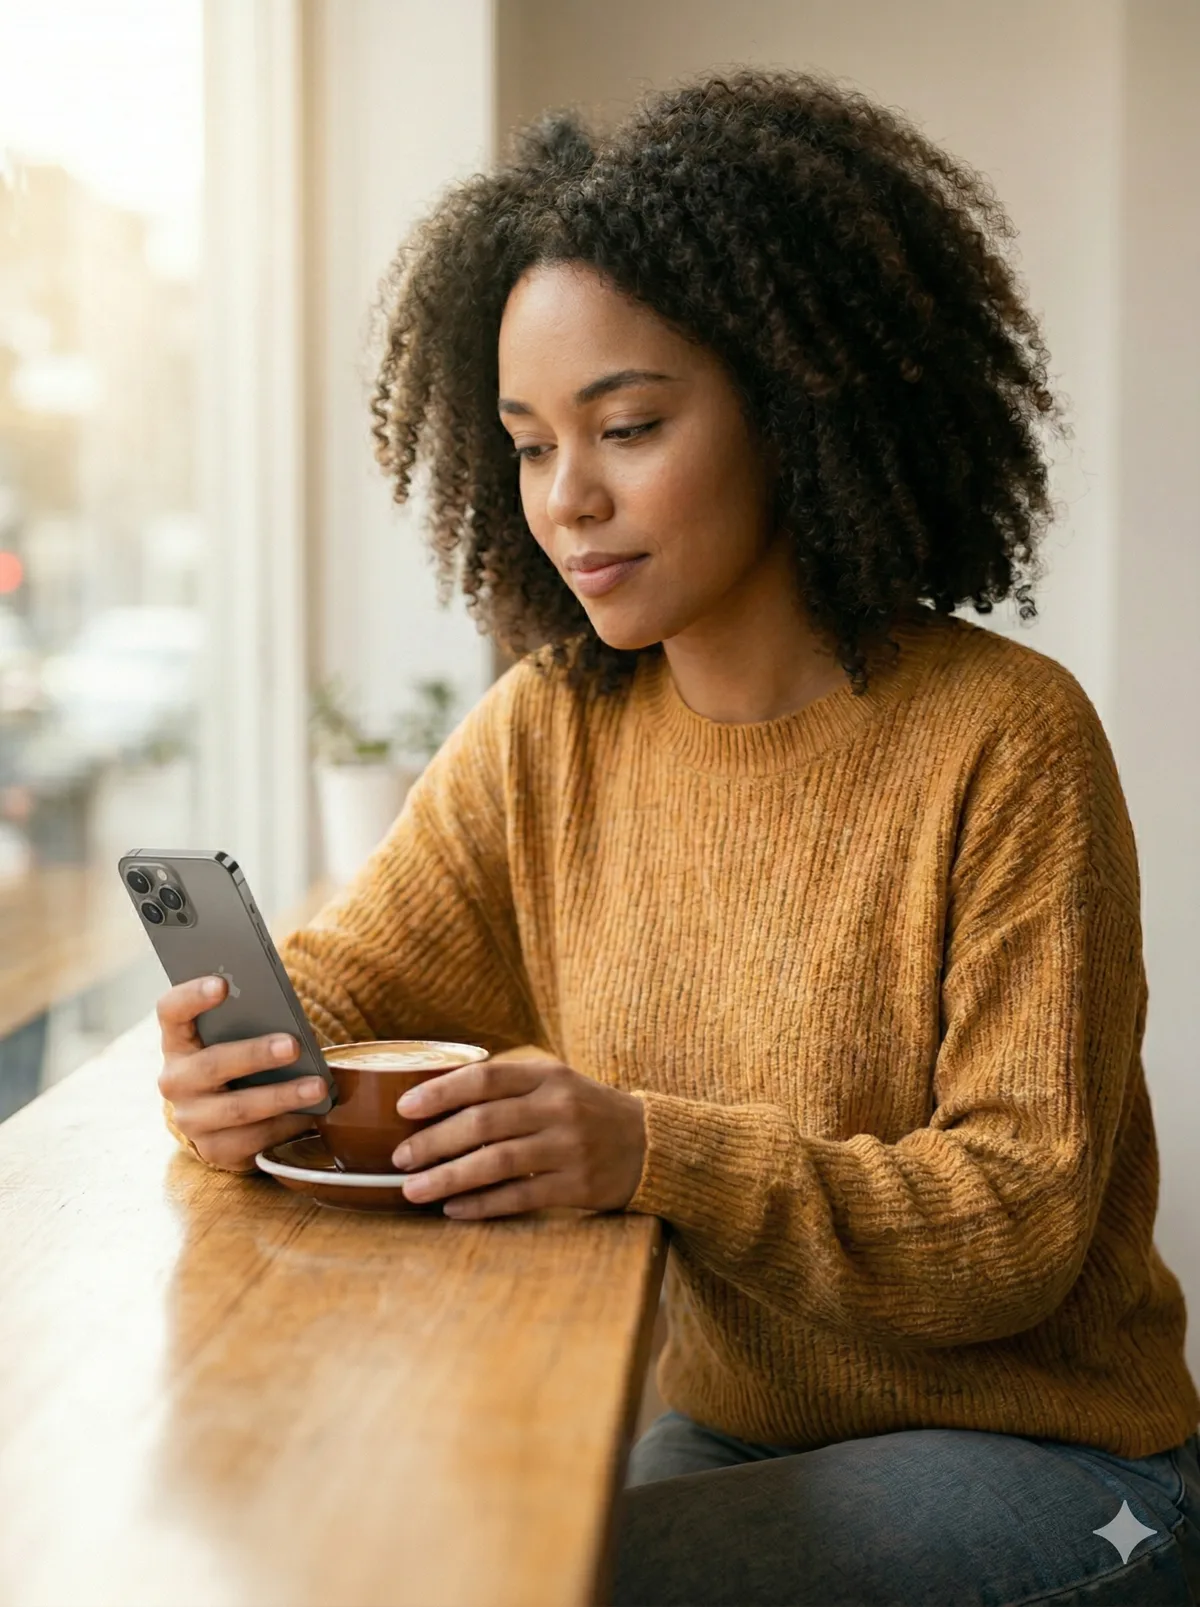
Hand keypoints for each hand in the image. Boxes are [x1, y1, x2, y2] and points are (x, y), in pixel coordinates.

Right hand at [157, 976, 326, 1171]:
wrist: (222, 1117)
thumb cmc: (237, 1059)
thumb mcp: (235, 1037)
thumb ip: (250, 1020)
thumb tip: (287, 1014)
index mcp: (177, 1041)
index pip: (171, 1011)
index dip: (192, 996)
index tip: (223, 984)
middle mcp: (176, 1081)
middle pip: (211, 1065)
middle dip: (255, 1055)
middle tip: (293, 1045)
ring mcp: (192, 1119)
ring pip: (238, 1109)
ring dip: (282, 1096)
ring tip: (318, 1086)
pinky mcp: (215, 1149)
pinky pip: (254, 1139)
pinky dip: (287, 1125)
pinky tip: (313, 1114)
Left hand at [391, 1056, 646, 1218]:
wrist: (651, 1144)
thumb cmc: (585, 1111)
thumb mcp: (555, 1084)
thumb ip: (507, 1087)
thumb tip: (433, 1096)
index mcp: (548, 1075)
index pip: (485, 1078)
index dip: (440, 1092)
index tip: (403, 1107)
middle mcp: (558, 1108)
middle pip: (484, 1122)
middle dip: (434, 1141)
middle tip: (400, 1157)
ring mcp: (570, 1148)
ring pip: (496, 1162)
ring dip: (448, 1177)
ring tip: (413, 1189)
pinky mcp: (579, 1186)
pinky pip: (520, 1196)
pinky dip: (482, 1205)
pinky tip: (453, 1210)